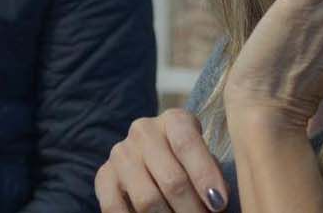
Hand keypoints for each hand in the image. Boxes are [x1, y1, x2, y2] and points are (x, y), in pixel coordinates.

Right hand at [96, 109, 229, 212]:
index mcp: (174, 120)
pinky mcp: (103, 176)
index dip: (204, 176)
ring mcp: (121, 153)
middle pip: (171, 179)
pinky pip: (114, 208)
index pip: (187, 144)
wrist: (153, 161)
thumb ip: (211, 175)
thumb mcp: (204, 160)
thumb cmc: (189, 164)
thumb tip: (216, 202)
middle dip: (191, 209)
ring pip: (147, 200)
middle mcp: (144, 131)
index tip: (219, 204)